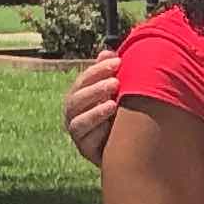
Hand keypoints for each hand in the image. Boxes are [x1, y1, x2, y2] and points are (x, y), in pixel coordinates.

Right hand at [64, 50, 121, 165]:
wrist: (130, 147)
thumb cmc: (121, 112)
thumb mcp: (117, 92)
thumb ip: (110, 73)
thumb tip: (107, 52)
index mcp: (79, 97)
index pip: (83, 81)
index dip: (97, 70)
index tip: (117, 62)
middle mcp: (74, 115)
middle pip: (75, 100)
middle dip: (95, 90)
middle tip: (116, 82)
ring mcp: (78, 134)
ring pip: (78, 122)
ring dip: (95, 112)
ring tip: (113, 104)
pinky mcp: (86, 151)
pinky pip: (87, 142)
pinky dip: (97, 133)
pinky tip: (111, 127)